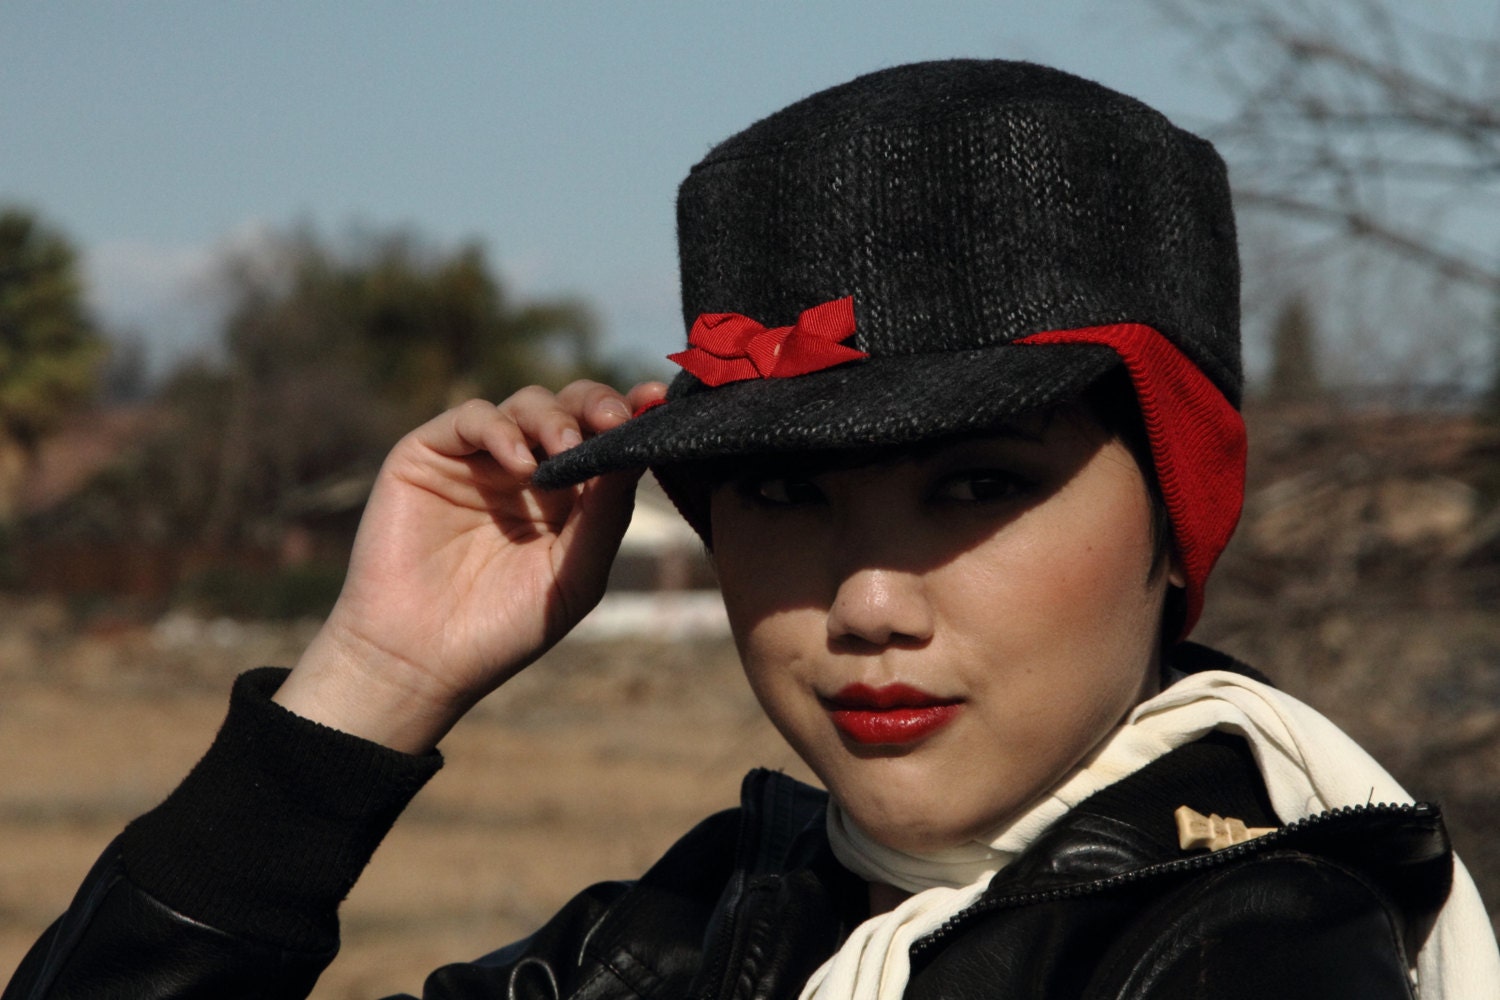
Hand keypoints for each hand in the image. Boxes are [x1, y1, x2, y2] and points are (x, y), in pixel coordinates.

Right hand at [274, 379, 668, 751]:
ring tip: (565, 450)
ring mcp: (478, 458)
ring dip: (554, 419)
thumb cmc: (503, 628)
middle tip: (615, 420)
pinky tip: (519, 464)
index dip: (633, 414)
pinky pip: (471, 417)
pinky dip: (500, 430)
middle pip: (571, 408)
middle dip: (599, 405)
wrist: (421, 660)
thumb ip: (606, 514)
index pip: (606, 439)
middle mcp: (526, 468)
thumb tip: (639, 449)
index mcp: (568, 496)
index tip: (658, 401)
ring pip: (526, 404)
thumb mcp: (574, 574)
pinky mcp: (429, 453)